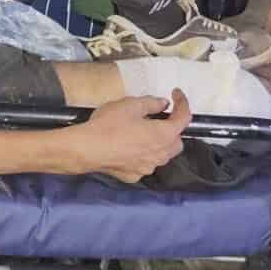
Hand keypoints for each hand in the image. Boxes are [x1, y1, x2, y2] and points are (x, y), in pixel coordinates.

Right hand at [72, 91, 190, 183]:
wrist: (86, 149)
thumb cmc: (109, 125)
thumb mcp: (130, 105)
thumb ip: (151, 103)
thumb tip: (163, 104)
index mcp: (164, 135)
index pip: (184, 118)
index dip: (183, 103)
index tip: (176, 94)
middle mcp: (160, 155)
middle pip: (177, 141)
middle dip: (173, 129)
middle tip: (160, 117)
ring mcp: (147, 167)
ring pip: (162, 156)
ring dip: (159, 144)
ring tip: (143, 133)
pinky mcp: (133, 175)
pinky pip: (144, 164)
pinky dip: (142, 155)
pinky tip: (129, 149)